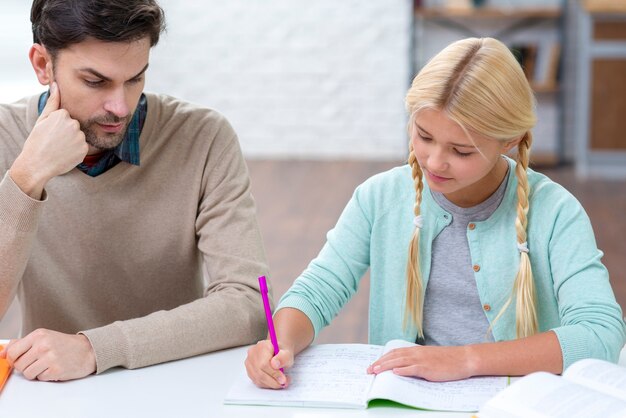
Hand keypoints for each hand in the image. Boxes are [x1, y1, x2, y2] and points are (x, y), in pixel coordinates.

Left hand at [0, 329, 95, 380]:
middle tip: (38, 362)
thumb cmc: (66, 344)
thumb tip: (3, 353)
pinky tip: (55, 368)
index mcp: (38, 335)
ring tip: (47, 365)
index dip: (13, 359)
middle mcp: (43, 345)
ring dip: (36, 373)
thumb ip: (23, 343)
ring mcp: (50, 358)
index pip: (12, 352)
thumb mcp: (44, 337)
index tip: (18, 360)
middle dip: (26, 366)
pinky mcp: (56, 370)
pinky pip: (40, 378)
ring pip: (27, 374)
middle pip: (19, 365)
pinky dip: (46, 376)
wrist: (88, 350)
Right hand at [9, 82, 87, 196]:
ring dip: (72, 141)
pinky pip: (83, 147)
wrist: (38, 165)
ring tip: (60, 148)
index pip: (66, 116)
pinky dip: (76, 151)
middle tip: (54, 141)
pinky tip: (66, 154)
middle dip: (67, 132)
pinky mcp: (85, 149)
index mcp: (62, 115)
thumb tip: (56, 85)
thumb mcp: (42, 120)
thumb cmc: (37, 141)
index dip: (57, 125)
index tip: (50, 132)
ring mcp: (80, 137)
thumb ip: (52, 102)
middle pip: (74, 125)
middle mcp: (74, 124)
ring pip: (79, 136)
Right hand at [244, 339, 293, 388]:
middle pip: (260, 372)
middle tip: (284, 383)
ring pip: (258, 379)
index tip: (283, 380)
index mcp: (262, 346)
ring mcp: (249, 363)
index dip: (274, 374)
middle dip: (273, 381)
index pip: (264, 364)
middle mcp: (252, 354)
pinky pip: (257, 382)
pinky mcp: (249, 371)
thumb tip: (275, 364)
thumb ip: (283, 358)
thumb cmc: (282, 353)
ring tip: (282, 382)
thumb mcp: (287, 354)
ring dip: (271, 384)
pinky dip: (267, 384)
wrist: (278, 353)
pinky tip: (275, 382)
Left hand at [366, 345, 475, 381]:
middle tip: (368, 370)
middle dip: (379, 363)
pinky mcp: (429, 368)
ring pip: (399, 362)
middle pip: (393, 356)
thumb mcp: (429, 357)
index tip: (373, 364)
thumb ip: (416, 360)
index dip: (382, 358)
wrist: (463, 358)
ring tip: (375, 371)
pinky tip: (395, 372)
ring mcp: (422, 360)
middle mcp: (416, 353)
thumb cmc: (447, 359)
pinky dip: (403, 370)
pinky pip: (413, 368)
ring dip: (386, 366)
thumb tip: (403, 367)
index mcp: (416, 350)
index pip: (394, 352)